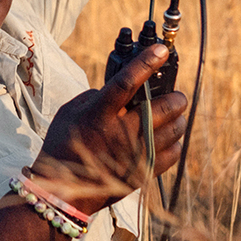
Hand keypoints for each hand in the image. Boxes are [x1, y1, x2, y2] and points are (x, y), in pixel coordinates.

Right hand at [29, 43, 188, 214]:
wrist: (62, 190)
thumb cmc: (63, 146)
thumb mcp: (69, 113)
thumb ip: (94, 96)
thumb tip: (117, 89)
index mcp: (99, 114)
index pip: (127, 82)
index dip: (146, 63)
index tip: (162, 50)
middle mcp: (118, 133)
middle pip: (161, 108)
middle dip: (175, 98)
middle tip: (178, 95)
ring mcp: (132, 155)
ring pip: (171, 131)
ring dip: (178, 120)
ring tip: (176, 116)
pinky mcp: (141, 174)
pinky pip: (171, 155)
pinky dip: (175, 144)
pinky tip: (170, 140)